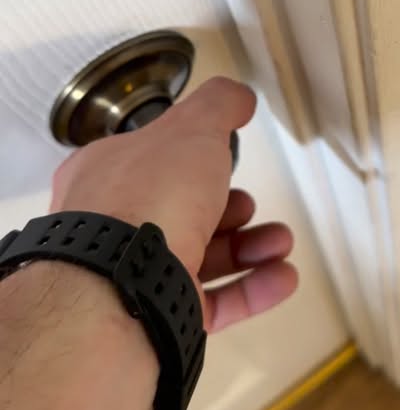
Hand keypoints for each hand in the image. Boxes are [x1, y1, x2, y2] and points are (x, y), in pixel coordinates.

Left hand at [49, 76, 297, 331]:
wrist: (123, 285)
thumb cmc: (145, 199)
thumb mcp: (191, 128)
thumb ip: (218, 106)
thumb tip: (238, 96)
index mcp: (107, 175)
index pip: (152, 161)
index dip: (194, 159)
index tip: (226, 159)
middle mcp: (115, 226)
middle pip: (183, 213)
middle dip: (231, 209)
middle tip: (252, 206)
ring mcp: (136, 273)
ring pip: (202, 258)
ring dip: (251, 248)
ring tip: (280, 243)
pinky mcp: (160, 314)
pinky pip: (213, 301)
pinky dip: (252, 288)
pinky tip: (282, 277)